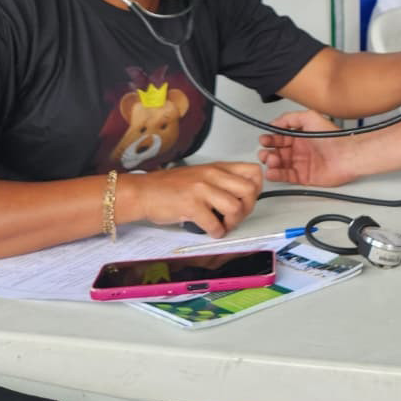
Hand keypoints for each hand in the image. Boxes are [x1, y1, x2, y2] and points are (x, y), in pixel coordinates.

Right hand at [122, 162, 261, 237]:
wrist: (143, 192)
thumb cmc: (169, 186)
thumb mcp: (200, 174)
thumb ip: (221, 181)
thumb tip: (243, 196)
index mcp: (217, 168)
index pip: (253, 171)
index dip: (257, 188)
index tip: (249, 199)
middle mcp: (212, 175)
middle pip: (250, 190)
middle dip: (248, 208)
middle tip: (237, 216)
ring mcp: (202, 190)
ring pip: (236, 208)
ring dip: (233, 222)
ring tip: (224, 225)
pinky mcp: (191, 206)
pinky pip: (215, 224)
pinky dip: (217, 232)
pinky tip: (211, 231)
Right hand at [257, 109, 360, 186]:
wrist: (346, 155)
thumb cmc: (332, 137)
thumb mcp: (310, 117)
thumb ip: (289, 118)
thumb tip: (274, 123)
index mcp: (300, 136)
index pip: (279, 138)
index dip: (270, 139)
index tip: (264, 139)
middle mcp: (299, 150)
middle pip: (277, 152)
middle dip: (267, 152)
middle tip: (266, 152)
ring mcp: (301, 163)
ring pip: (279, 165)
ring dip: (271, 163)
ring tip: (271, 160)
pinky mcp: (304, 177)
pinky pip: (286, 176)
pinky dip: (276, 175)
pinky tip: (271, 172)